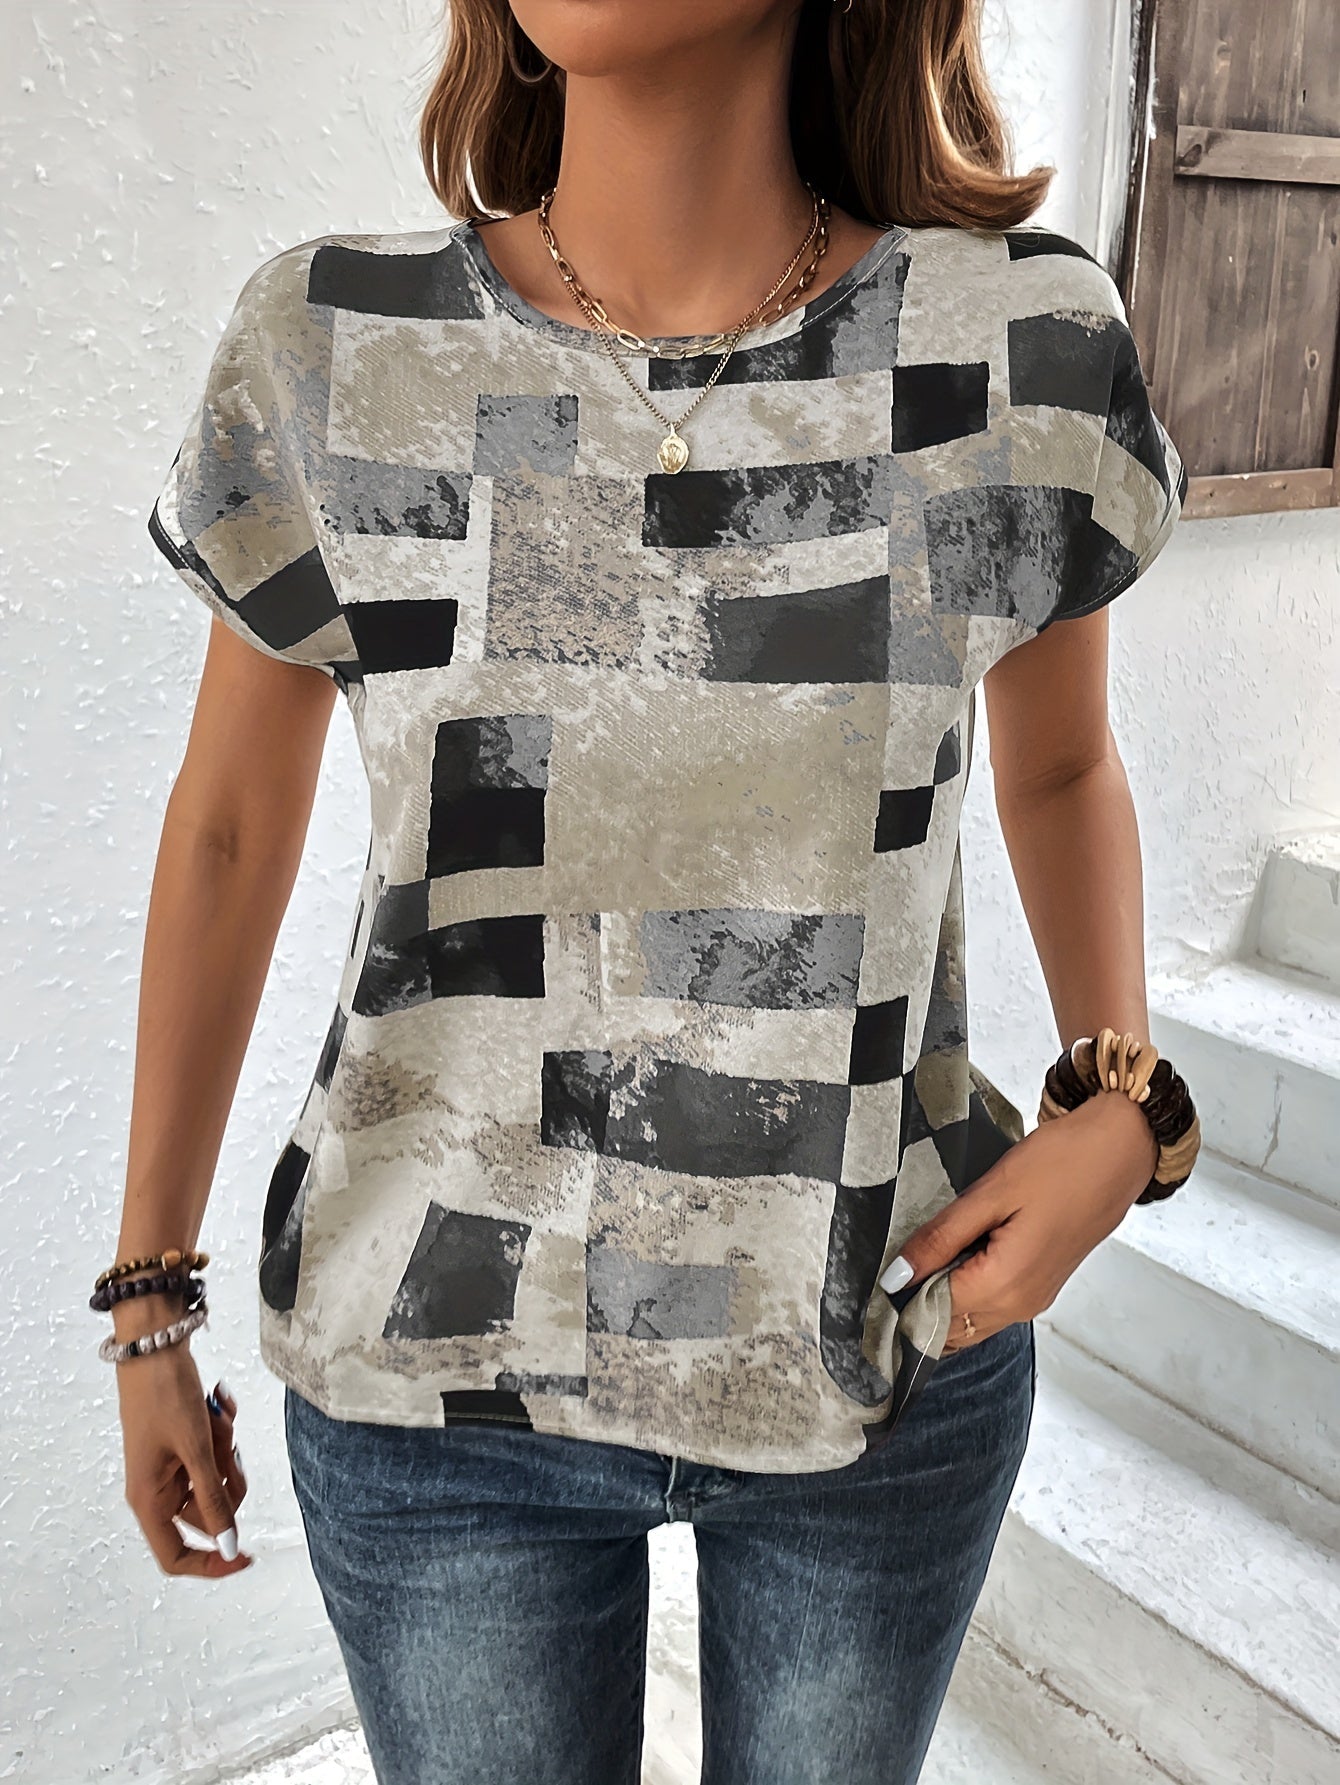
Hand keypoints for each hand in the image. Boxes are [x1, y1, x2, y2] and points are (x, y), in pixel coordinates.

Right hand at [118, 1341, 251, 1577]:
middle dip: (227, 1481)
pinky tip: (218, 1404)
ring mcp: (169, 1466)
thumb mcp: (198, 1449)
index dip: (211, 1564)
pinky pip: (213, 1453)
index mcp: (149, 1500)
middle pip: (206, 1513)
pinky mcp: (181, 1445)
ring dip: (225, 1450)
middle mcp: (156, 1489)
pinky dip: (221, 1431)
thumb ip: (214, 1500)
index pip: (176, 1556)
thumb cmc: (167, 1396)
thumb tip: (229, 1547)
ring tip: (218, 1417)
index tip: (247, 1556)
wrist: (156, 1345)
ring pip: (215, 1480)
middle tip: (228, 1447)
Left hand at [890, 1090, 1158, 1354]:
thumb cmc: (1061, 1163)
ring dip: (942, 1302)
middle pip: (952, 1329)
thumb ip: (941, 1238)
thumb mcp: (991, 1193)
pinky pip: (992, 1306)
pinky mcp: (1042, 1284)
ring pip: (972, 1322)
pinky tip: (952, 1256)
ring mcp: (1035, 1298)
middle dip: (917, 1308)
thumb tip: (897, 1276)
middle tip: (891, 1269)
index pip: (933, 1315)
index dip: (900, 1301)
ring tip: (921, 1257)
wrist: (1122, 1150)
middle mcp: (1021, 1305)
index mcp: (1006, 1285)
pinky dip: (966, 1292)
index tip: (874, 1281)